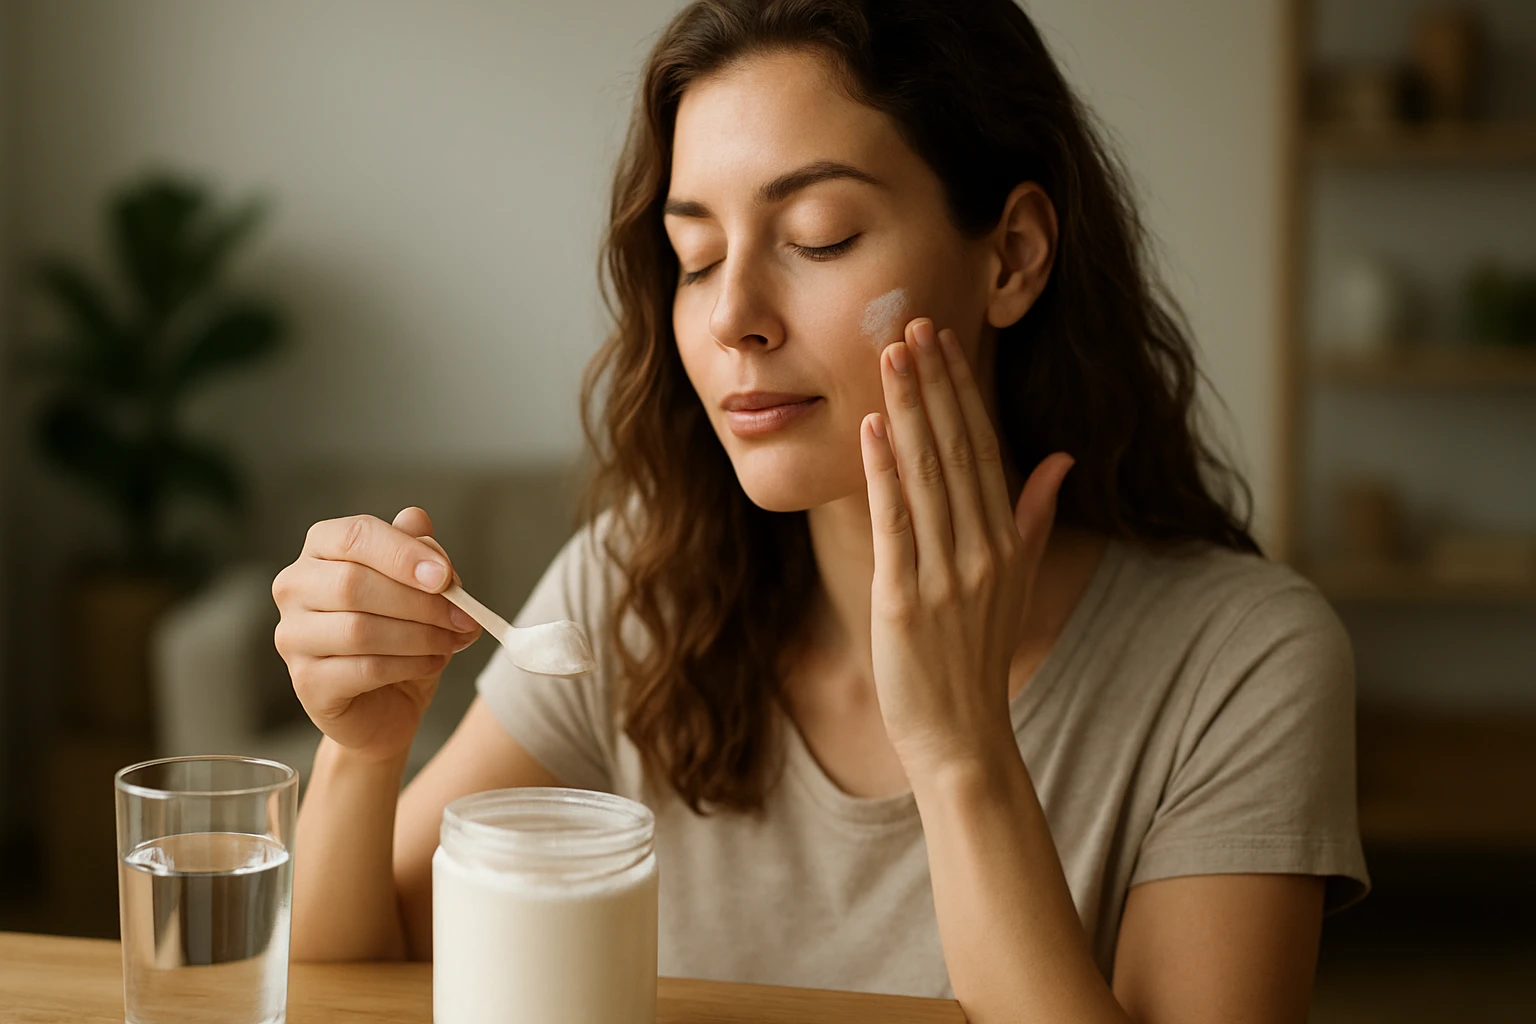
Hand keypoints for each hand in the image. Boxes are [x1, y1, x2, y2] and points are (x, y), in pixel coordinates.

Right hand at [272, 506, 481, 761]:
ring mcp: (293, 637)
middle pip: (353, 584)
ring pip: (360, 630)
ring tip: (451, 640)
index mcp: (321, 549)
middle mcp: (295, 588)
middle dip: (419, 601)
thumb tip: (417, 521)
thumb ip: (420, 552)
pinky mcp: (308, 682)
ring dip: (420, 635)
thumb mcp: (421, 586)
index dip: (402, 553)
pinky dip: (410, 664)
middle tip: (463, 616)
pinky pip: (365, 669)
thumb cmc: (401, 632)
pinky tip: (433, 662)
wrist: (388, 702)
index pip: (354, 535)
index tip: (445, 576)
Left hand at [860, 317, 1073, 775]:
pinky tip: (872, 428)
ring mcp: (946, 575)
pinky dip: (884, 473)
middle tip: (912, 324)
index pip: (985, 447)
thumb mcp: (1017, 581)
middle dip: (935, 383)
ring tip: (890, 356)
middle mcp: (983, 550)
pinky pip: (895, 524)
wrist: (961, 732)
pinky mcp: (906, 600)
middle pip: (957, 449)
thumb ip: (1036, 515)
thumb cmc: (978, 655)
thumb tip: (1061, 459)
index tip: (945, 340)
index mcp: (1007, 541)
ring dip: (908, 411)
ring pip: (927, 475)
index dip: (964, 390)